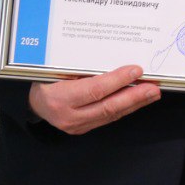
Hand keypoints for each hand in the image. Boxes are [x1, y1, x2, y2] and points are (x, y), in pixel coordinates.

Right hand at [28, 65, 160, 134]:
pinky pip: (107, 118)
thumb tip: (114, 56)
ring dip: (134, 103)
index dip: (118, 80)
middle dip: (134, 96)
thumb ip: (81, 66)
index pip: (95, 90)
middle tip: (153, 86)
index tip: (136, 70)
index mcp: (59, 97)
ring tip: (152, 93)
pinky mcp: (82, 128)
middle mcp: (68, 115)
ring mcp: (76, 125)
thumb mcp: (56, 67)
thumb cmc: (44, 78)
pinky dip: (124, 108)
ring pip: (111, 114)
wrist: (31, 101)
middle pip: (108, 106)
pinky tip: (137, 100)